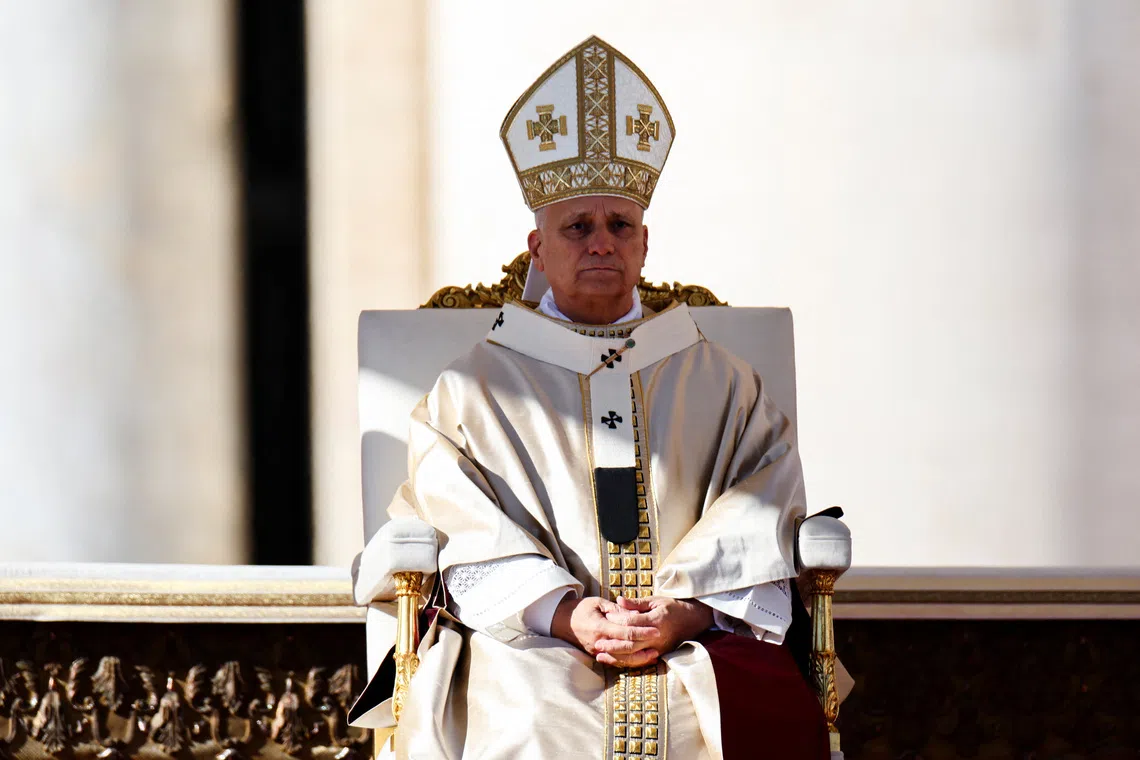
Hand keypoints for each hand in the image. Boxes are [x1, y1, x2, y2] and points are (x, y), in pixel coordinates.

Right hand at [551, 595, 658, 666]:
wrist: (561, 622)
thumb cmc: (581, 609)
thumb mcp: (597, 602)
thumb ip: (616, 609)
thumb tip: (634, 613)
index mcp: (600, 627)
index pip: (625, 632)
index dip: (642, 632)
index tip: (656, 629)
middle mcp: (599, 642)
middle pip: (626, 648)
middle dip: (644, 646)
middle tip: (659, 642)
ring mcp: (597, 651)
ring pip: (622, 659)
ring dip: (639, 658)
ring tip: (654, 654)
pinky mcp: (597, 656)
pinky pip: (615, 662)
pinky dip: (629, 662)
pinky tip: (641, 660)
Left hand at [596, 596, 712, 666]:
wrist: (694, 621)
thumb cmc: (674, 607)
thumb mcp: (657, 600)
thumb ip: (637, 603)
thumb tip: (618, 600)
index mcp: (656, 620)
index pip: (632, 622)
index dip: (618, 619)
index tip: (606, 616)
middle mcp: (657, 637)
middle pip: (631, 643)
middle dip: (613, 644)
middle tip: (597, 643)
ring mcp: (659, 648)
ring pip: (635, 656)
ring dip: (617, 657)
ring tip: (600, 655)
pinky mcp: (660, 655)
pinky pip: (640, 662)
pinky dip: (626, 663)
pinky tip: (614, 661)